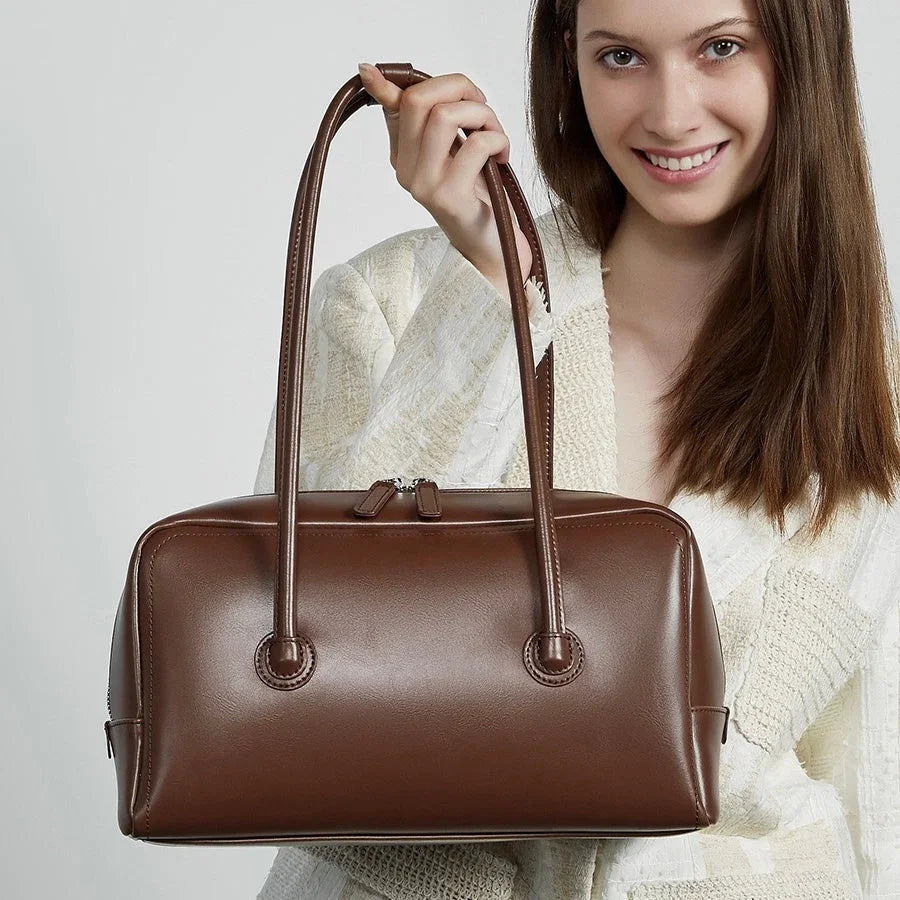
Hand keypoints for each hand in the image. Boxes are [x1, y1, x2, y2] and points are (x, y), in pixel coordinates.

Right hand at [357, 63, 532, 289]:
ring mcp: (425, 184)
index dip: (388, 82)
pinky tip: (501, 157)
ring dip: (482, 114)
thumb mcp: (456, 153)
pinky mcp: (449, 196)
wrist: (491, 249)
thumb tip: (414, 85)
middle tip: (482, 107)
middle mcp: (407, 169)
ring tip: (494, 134)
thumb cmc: (479, 197)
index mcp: (404, 155)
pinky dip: (498, 140)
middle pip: (418, 99)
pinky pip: (476, 144)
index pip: (392, 106)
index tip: (373, 69)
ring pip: (445, 115)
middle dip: (459, 87)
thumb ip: (440, 121)